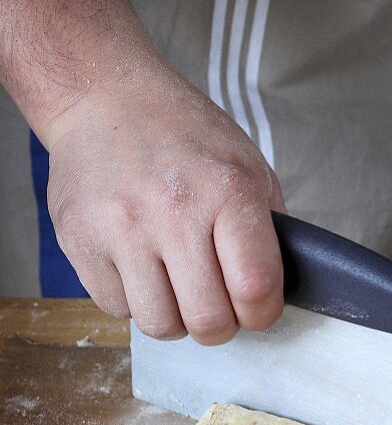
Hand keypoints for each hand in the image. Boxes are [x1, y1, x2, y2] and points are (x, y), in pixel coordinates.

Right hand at [46, 59, 285, 342]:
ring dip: (176, 317)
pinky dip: (134, 300)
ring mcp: (121, 229)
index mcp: (226, 189)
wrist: (104, 99)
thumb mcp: (247, 165)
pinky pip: (116, 309)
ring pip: (160, 325)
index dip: (263, 313)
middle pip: (208, 321)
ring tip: (177, 286)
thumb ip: (268, 229)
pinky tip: (140, 267)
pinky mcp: (80, 243)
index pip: (255, 288)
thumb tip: (277, 292)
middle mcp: (173, 211)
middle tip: (218, 303)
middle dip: (221, 324)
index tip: (258, 308)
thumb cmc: (184, 135)